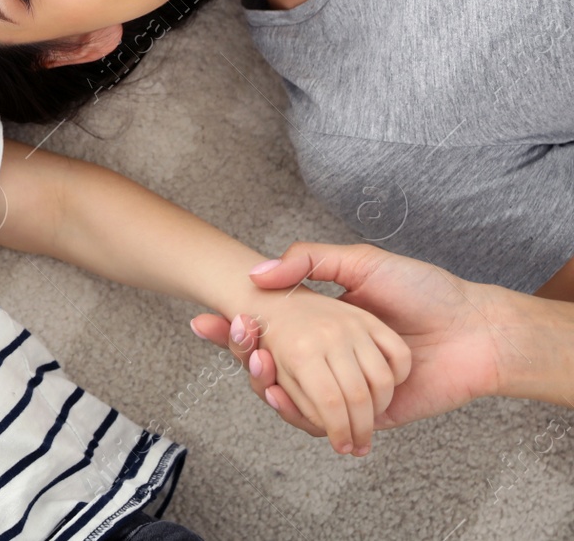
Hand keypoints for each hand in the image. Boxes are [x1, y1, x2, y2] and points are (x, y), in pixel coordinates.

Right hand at [193, 242, 503, 436]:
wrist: (476, 331)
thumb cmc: (425, 290)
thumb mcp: (361, 261)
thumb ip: (308, 259)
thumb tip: (256, 272)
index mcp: (326, 324)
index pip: (269, 330)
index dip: (235, 327)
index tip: (206, 318)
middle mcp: (331, 357)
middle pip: (269, 364)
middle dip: (239, 352)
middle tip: (227, 334)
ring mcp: (347, 386)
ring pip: (287, 395)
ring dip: (260, 382)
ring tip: (254, 363)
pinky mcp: (365, 415)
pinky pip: (317, 421)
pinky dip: (292, 411)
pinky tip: (278, 392)